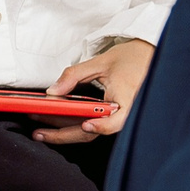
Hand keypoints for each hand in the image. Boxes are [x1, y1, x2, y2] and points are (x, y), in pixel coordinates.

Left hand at [36, 39, 152, 144]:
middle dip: (63, 134)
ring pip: (91, 132)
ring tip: (40, 126)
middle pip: (94, 132)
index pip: (116, 121)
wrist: (150, 56)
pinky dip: (74, 124)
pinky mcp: (115, 117)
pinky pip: (93, 125)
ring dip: (65, 130)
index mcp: (128, 98)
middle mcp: (126, 112)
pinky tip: (56, 121)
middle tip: (39, 132)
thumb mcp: (100, 62)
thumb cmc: (132, 58)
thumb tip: (53, 92)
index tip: (86, 125)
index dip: (101, 126)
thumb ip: (74, 75)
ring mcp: (120, 117)